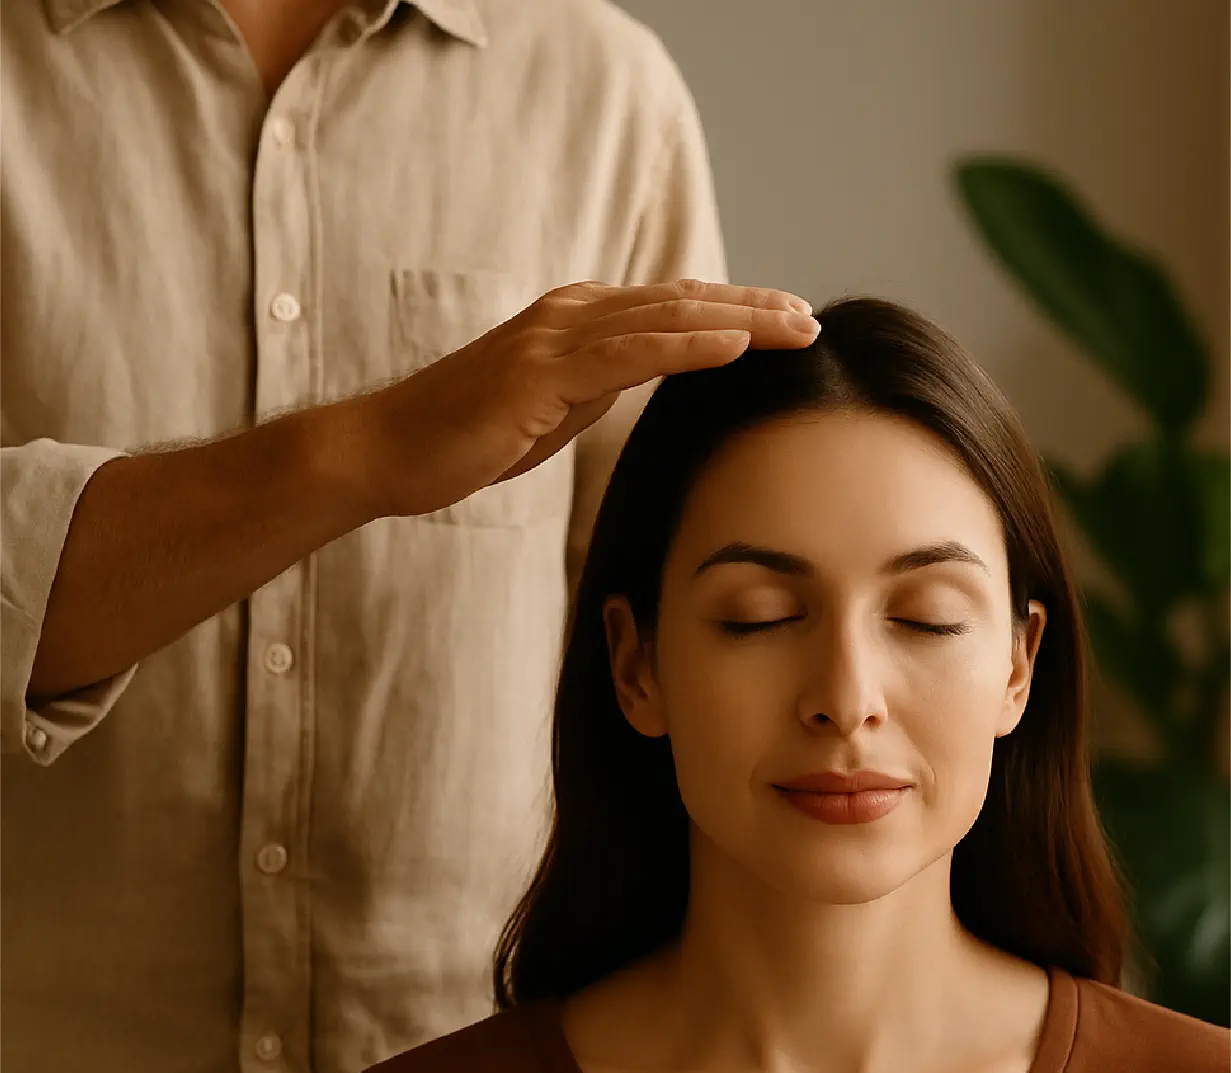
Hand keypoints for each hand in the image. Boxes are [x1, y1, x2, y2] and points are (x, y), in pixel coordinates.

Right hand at [355, 279, 818, 518]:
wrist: (388, 450)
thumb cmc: (464, 437)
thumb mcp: (548, 409)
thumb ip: (596, 387)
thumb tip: (641, 378)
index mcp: (575, 322)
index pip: (670, 309)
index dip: (733, 313)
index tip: (786, 324)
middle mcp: (570, 315)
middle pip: (681, 302)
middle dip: (753, 309)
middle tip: (812, 318)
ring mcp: (554, 339)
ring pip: (665, 319)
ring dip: (738, 321)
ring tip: (796, 327)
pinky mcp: (539, 373)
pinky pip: (627, 355)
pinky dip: (686, 347)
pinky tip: (734, 346)